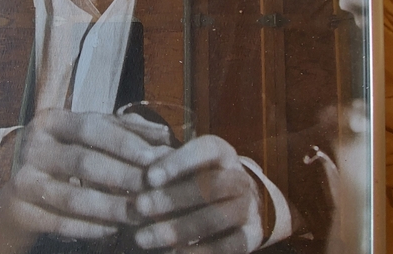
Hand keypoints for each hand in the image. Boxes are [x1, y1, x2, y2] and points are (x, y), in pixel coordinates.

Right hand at [0, 109, 170, 253]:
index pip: (91, 127)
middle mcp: (32, 144)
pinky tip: (113, 231)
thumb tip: (165, 135)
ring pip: (73, 197)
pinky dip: (89, 228)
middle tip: (154, 191)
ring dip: (111, 208)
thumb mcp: (88, 137)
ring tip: (139, 215)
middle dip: (123, 178)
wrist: (17, 190)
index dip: (124, 142)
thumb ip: (123, 132)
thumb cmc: (64, 156)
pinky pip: (59, 222)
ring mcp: (22, 177)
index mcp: (51, 120)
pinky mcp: (18, 208)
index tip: (155, 157)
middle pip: (84, 161)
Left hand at [133, 135, 263, 252]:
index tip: (150, 176)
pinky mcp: (251, 236)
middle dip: (173, 197)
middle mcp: (239, 178)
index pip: (206, 150)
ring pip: (216, 217)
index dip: (179, 162)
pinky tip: (172, 253)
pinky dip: (199, 252)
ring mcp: (248, 208)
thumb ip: (166, 164)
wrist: (240, 202)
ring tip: (144, 237)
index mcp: (223, 153)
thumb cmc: (200, 177)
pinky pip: (229, 247)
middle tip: (140, 206)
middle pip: (211, 186)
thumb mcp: (187, 164)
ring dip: (179, 228)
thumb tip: (141, 166)